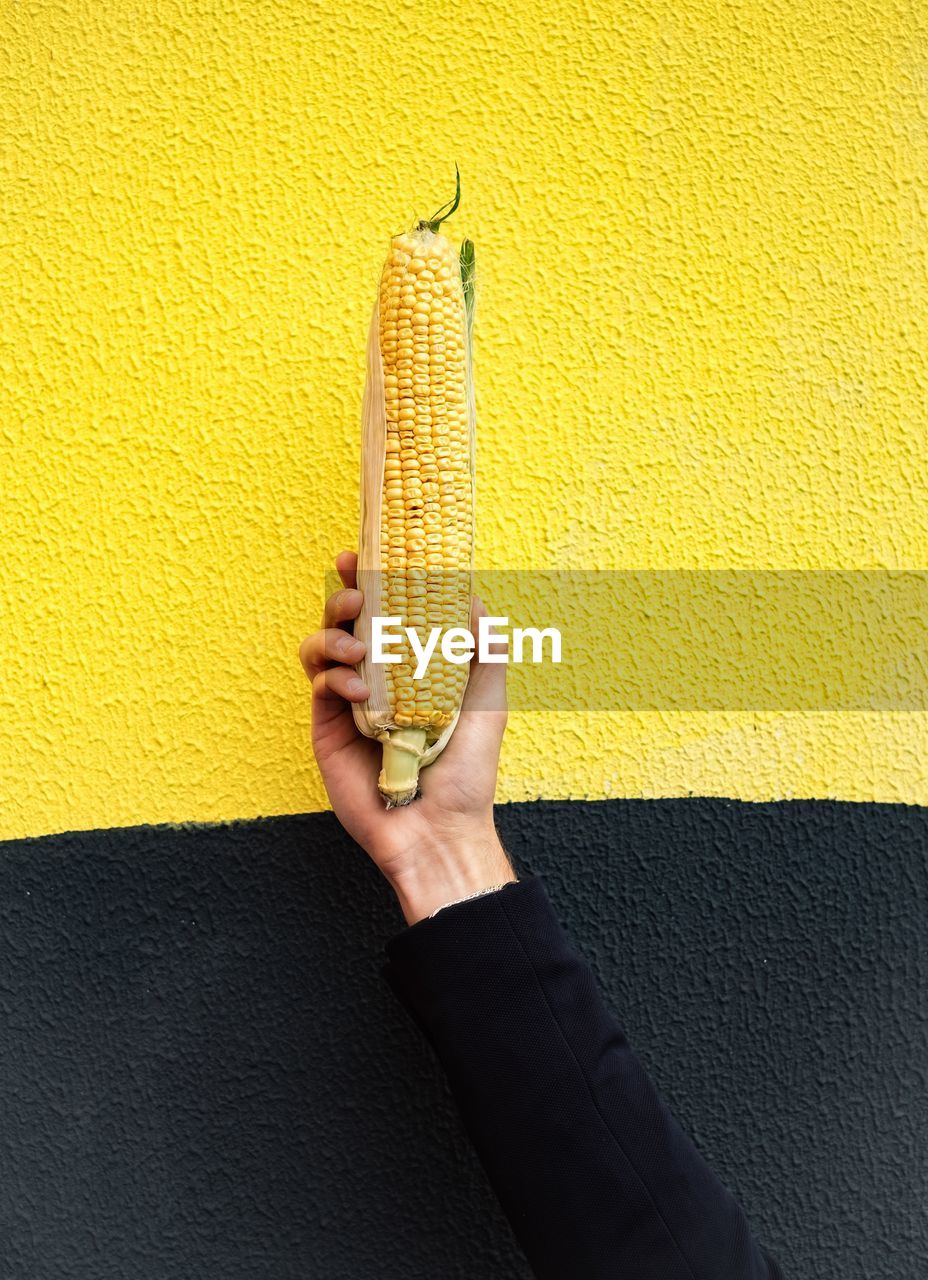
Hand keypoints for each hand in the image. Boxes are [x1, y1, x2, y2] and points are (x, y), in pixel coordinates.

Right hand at [300, 551, 515, 923]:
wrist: (439, 830)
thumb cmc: (468, 772)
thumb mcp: (488, 704)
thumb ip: (483, 653)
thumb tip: (477, 601)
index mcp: (411, 667)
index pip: (385, 612)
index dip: (370, 580)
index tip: (364, 555)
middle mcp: (377, 678)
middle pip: (345, 620)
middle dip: (343, 595)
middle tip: (357, 594)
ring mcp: (349, 701)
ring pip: (321, 646)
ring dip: (334, 634)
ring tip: (360, 648)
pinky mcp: (329, 727)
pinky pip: (320, 684)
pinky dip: (335, 675)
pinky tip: (359, 688)